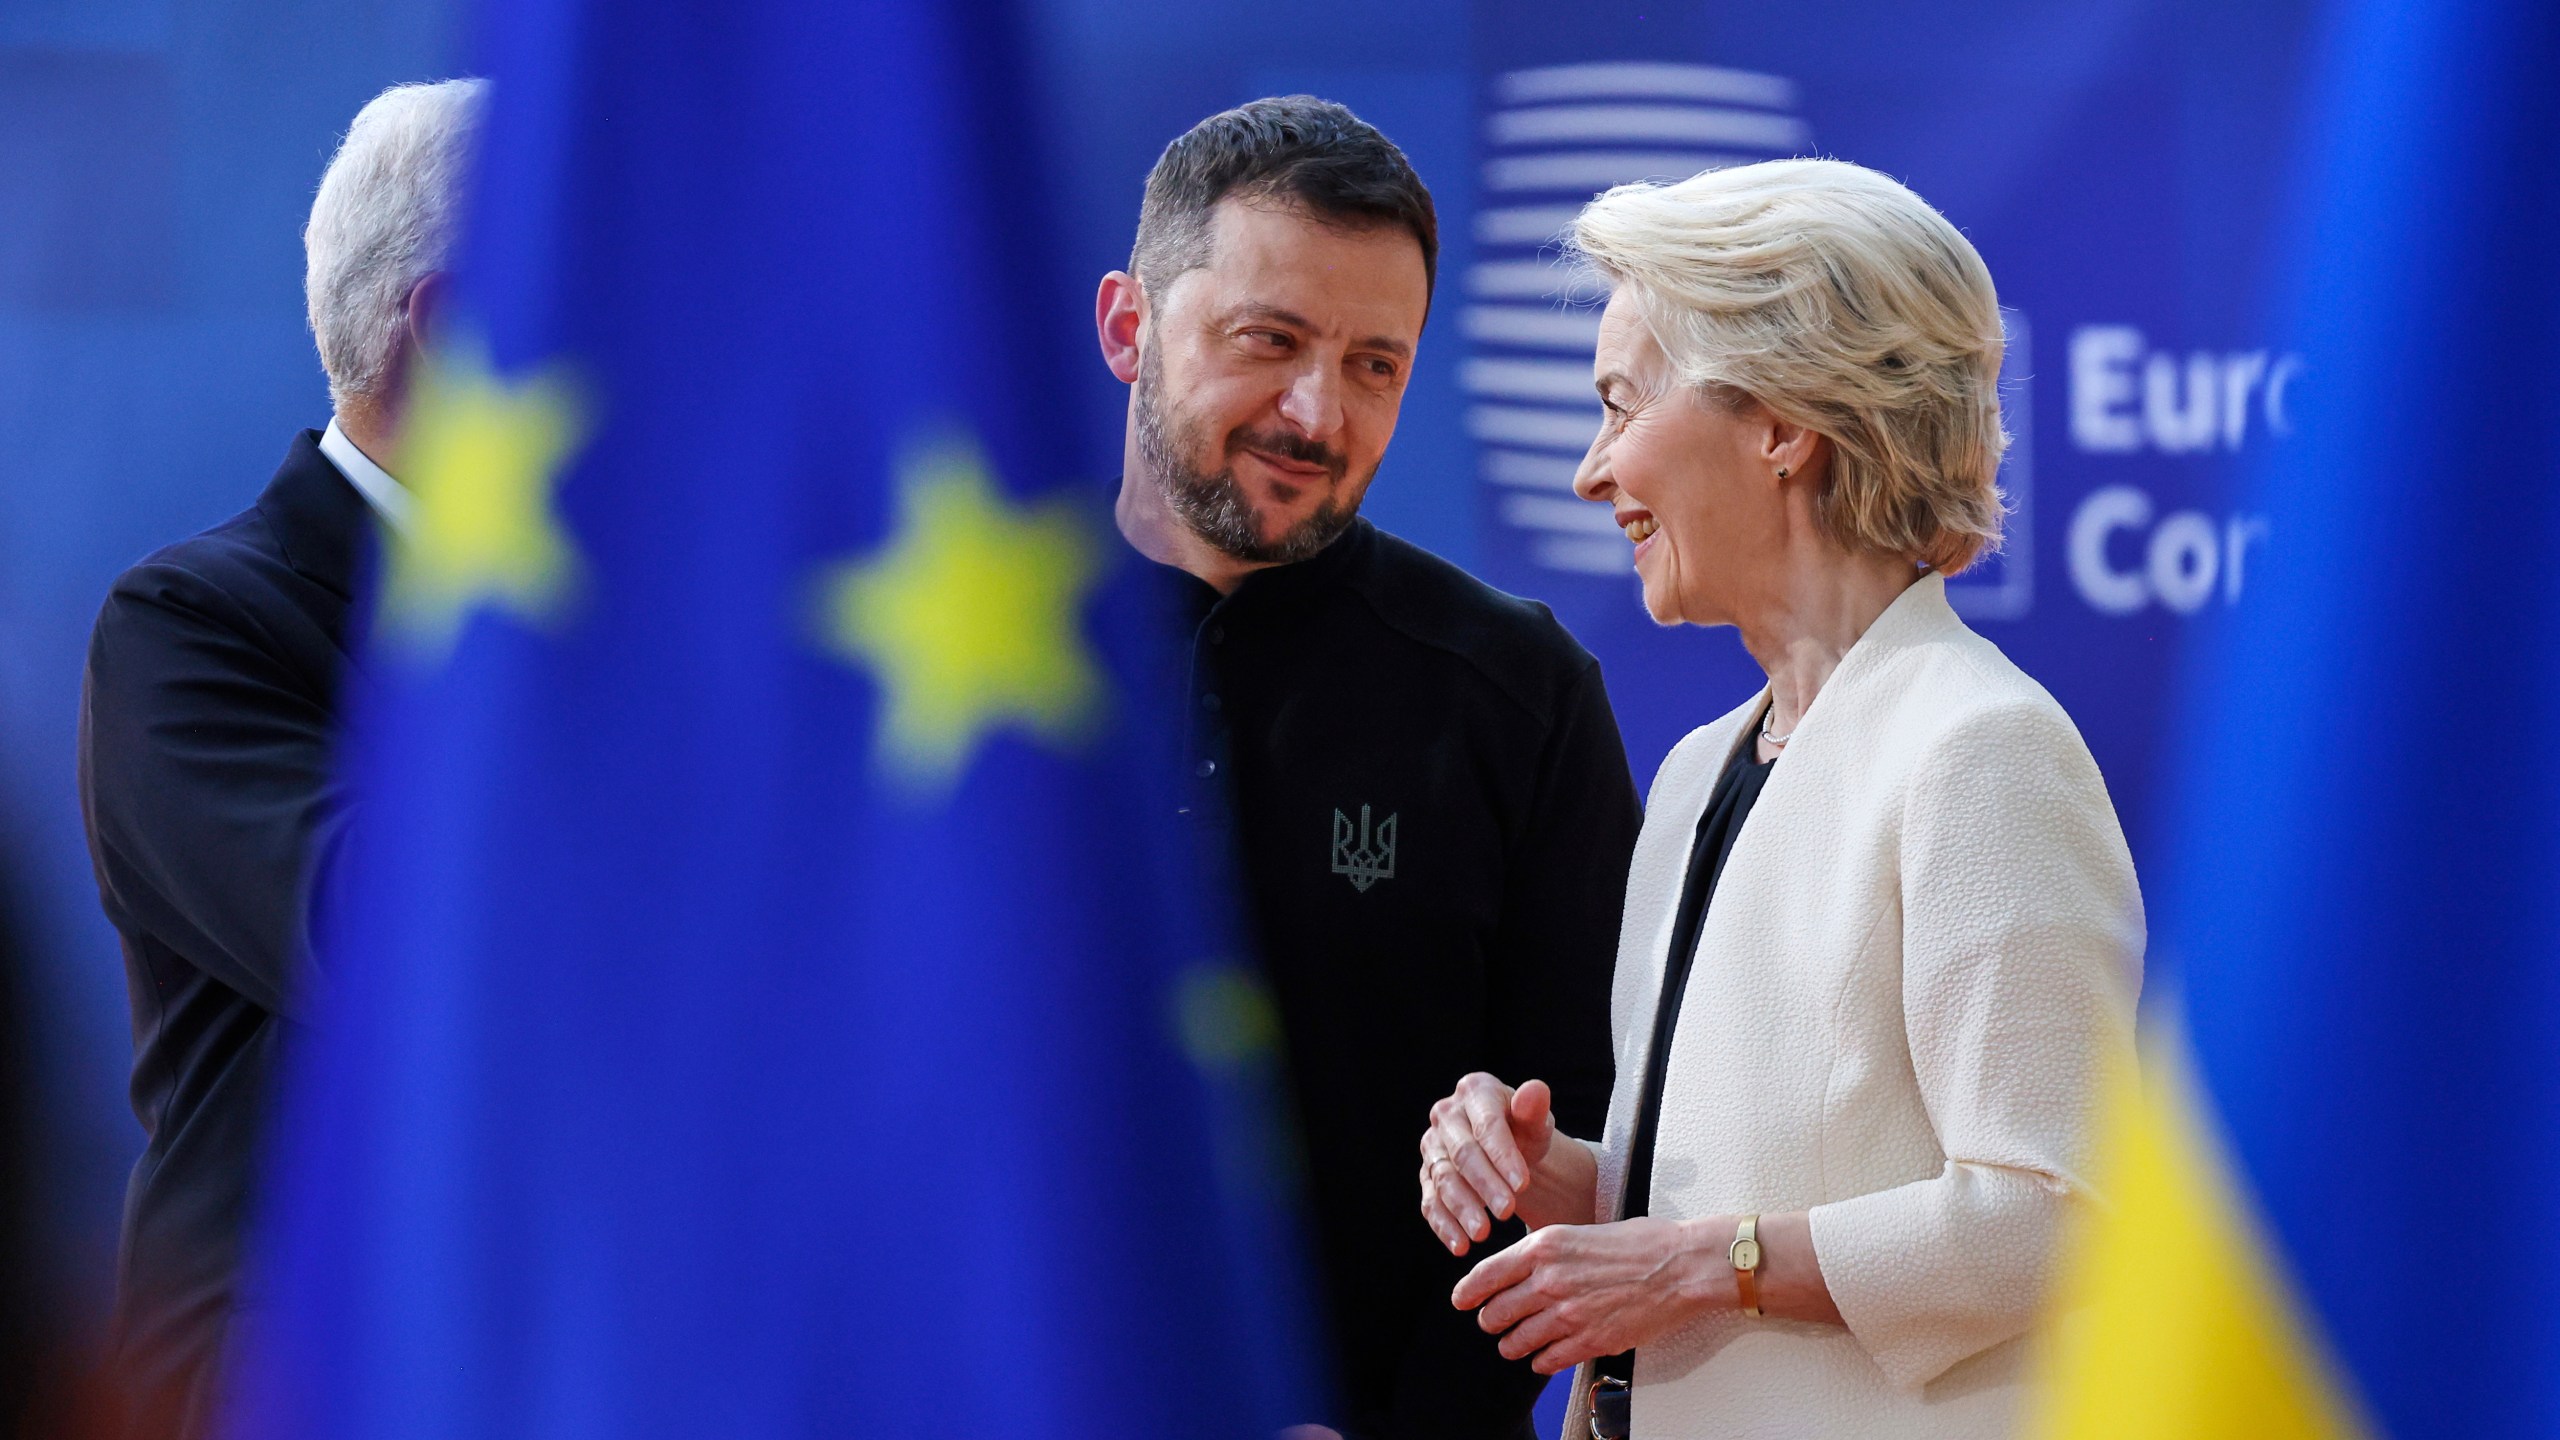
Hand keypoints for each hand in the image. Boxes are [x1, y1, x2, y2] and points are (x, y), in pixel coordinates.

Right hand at [1419, 1073, 1594, 1253]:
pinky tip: (1460, 1246)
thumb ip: (1535, 1108)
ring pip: (1444, 1179)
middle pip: (1463, 1154)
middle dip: (1485, 1186)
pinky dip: (1444, 1225)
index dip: (1503, 1156)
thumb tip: (1535, 1090)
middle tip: (1508, 1213)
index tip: (1523, 1186)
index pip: (1487, 1126)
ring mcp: (1432, 1145)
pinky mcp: (1426, 1175)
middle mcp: (1446, 1114)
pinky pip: (1430, 1201)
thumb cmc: (1525, 1131)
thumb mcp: (1536, 1121)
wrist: (1509, 1151)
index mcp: (1475, 1091)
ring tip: (1483, 1235)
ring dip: (1462, 1209)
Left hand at [1449, 1218, 1724, 1374]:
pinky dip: (1541, 1362)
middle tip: (1495, 1323)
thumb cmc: (1639, 1243)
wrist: (1680, 1266)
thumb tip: (1520, 1269)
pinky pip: (1547, 1361)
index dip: (1467, 1292)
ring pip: (1516, 1342)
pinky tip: (1544, 1357)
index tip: (1461, 1301)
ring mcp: (1568, 1314)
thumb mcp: (1579, 1231)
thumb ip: (1545, 1253)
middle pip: (1495, 1314)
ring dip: (1512, 1346)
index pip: (1486, 1275)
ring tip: (1516, 1344)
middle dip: (1491, 1321)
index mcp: (1544, 1246)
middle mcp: (1549, 1280)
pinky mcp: (1589, 1341)